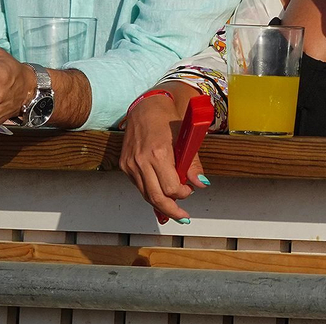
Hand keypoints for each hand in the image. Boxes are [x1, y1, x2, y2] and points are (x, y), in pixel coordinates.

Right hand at [119, 89, 206, 222]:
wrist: (146, 107)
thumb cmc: (168, 120)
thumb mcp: (187, 139)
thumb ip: (193, 164)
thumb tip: (201, 183)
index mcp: (159, 153)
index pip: (171, 188)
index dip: (182, 194)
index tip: (190, 191)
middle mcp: (141, 161)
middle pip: (156, 197)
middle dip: (171, 210)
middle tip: (183, 217)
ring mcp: (130, 164)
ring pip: (146, 194)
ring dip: (160, 203)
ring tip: (173, 209)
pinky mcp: (124, 165)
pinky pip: (139, 186)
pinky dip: (150, 193)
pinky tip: (160, 197)